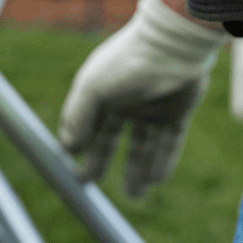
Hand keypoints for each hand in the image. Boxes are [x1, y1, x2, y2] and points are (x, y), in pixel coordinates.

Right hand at [58, 0, 227, 198]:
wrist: (173, 46)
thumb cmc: (126, 63)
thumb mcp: (92, 89)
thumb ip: (77, 117)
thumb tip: (66, 147)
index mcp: (99, 94)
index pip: (83, 125)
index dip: (77, 146)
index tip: (71, 168)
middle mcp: (123, 102)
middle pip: (108, 138)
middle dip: (100, 162)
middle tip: (91, 183)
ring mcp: (150, 108)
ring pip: (141, 146)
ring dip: (137, 170)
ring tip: (134, 196)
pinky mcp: (176, 113)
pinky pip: (168, 142)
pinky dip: (162, 161)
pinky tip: (155, 180)